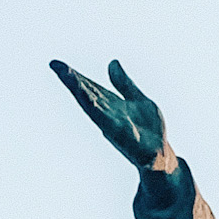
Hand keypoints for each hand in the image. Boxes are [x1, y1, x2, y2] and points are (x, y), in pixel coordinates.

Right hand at [49, 58, 175, 173]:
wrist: (161, 155)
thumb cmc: (149, 130)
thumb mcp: (137, 99)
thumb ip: (124, 83)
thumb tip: (112, 63)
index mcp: (110, 105)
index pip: (89, 87)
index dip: (73, 76)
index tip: (56, 64)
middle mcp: (108, 115)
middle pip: (87, 95)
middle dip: (72, 82)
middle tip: (57, 67)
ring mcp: (115, 126)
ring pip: (94, 108)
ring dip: (82, 94)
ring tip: (69, 78)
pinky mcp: (126, 137)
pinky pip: (111, 124)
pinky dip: (102, 113)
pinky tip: (93, 103)